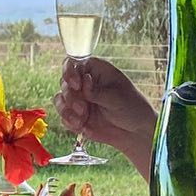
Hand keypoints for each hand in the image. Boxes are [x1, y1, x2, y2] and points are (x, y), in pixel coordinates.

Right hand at [53, 57, 156, 171]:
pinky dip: (69, 122)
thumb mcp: (117, 98)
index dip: (69, 72)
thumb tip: (83, 83)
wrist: (135, 132)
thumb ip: (97, 91)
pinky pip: (63, 116)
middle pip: (64, 83)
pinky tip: (81, 126)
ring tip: (81, 119)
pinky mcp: (76, 115)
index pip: (73, 63)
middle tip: (83, 109)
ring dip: (66, 110)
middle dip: (70, 97)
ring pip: (59, 99)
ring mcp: (79, 99)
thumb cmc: (132, 107)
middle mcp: (84, 83)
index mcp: (95, 70)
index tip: (76, 85)